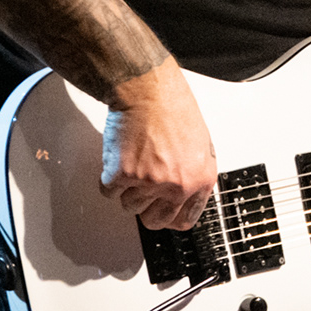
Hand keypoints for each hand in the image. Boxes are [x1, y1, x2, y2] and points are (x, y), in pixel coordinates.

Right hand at [99, 62, 217, 230]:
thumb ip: (192, 175)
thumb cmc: (173, 108)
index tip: (161, 212)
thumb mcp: (200, 146)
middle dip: (145, 208)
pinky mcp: (123, 174)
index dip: (169, 217)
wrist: (147, 89)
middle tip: (141, 187)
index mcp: (201, 179)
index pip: (185, 220)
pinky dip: (108, 176)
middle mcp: (178, 185)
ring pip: (128, 206)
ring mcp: (150, 182)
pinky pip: (109, 191)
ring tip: (134, 159)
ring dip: (126, 188)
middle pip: (154, 222)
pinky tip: (119, 155)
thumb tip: (183, 195)